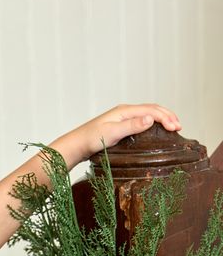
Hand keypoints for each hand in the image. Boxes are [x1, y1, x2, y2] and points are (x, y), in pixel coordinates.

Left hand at [58, 103, 182, 167]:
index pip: (151, 110)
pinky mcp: (120, 126)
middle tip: (180, 127)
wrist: (76, 145)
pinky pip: (141, 121)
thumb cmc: (90, 140)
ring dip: (162, 119)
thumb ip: (131, 126)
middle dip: (168, 116)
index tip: (176, 127)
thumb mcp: (112, 133)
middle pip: (152, 109)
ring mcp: (122, 118)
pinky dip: (153, 123)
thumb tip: (150, 119)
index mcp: (124, 111)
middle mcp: (124, 112)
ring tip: (173, 127)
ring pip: (147, 114)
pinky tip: (156, 131)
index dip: (166, 117)